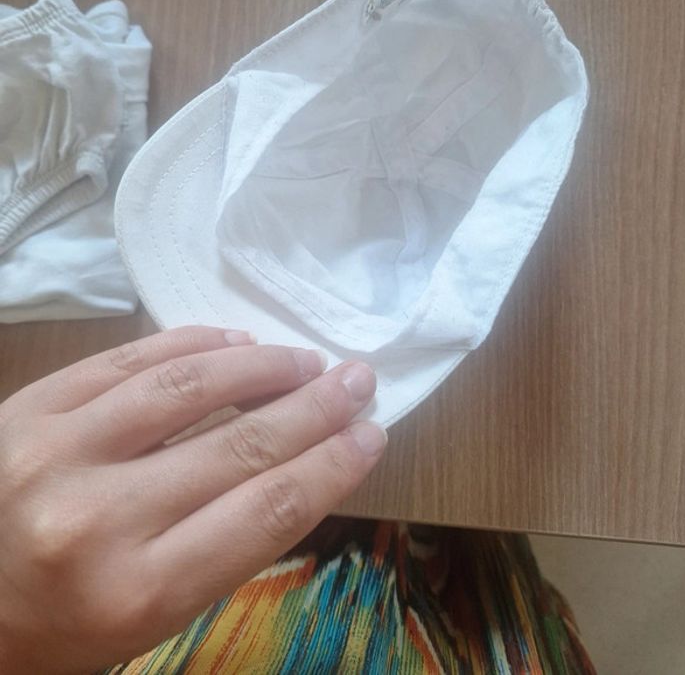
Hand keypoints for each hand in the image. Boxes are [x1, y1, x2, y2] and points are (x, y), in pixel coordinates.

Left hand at [0, 327, 385, 673]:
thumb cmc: (60, 623)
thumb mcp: (148, 614)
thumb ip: (222, 544)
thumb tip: (303, 461)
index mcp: (136, 593)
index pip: (265, 514)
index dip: (331, 466)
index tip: (371, 434)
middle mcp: (99, 519)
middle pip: (239, 447)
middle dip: (315, 409)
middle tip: (358, 381)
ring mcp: (57, 452)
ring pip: (186, 388)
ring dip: (261, 366)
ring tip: (305, 360)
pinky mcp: (30, 407)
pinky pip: (127, 360)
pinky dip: (190, 343)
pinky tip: (234, 340)